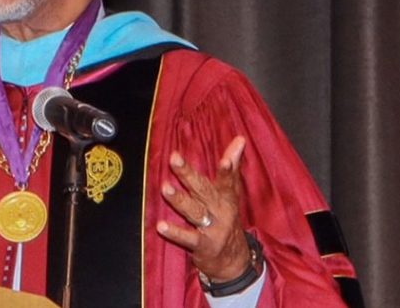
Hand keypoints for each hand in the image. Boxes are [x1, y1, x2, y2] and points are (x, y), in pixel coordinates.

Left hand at [155, 136, 249, 281]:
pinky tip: (160, 225)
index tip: (226, 159)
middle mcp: (220, 212)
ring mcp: (212, 229)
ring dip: (179, 200)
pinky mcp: (202, 245)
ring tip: (165, 188)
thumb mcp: (232, 194)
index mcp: (227, 198)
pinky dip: (174, 232)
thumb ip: (232, 167)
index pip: (228, 181)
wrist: (233, 260)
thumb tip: (239, 138)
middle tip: (174, 158)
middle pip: (203, 190)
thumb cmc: (227, 219)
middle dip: (188, 174)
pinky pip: (187, 237)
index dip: (228, 170)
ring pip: (194, 211)